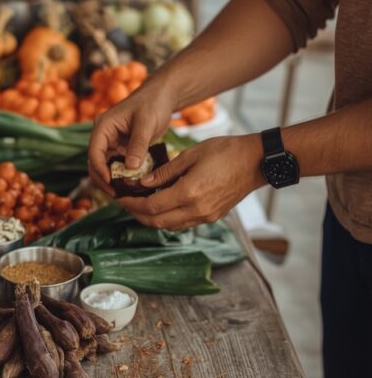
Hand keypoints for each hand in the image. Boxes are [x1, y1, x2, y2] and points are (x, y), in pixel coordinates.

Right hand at [88, 77, 176, 191]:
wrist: (162, 96)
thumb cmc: (153, 103)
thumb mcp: (146, 123)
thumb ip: (138, 144)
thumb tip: (131, 168)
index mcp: (103, 126)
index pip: (94, 151)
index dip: (100, 169)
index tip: (111, 182)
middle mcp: (104, 135)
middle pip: (96, 162)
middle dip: (104, 179)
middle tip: (117, 195)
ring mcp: (112, 143)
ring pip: (106, 166)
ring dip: (114, 180)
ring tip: (125, 194)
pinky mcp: (122, 148)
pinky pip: (119, 165)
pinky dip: (124, 176)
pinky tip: (132, 186)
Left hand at [118, 134, 263, 230]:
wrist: (256, 161)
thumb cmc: (226, 151)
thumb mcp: (191, 154)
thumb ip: (165, 172)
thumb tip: (144, 183)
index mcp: (189, 193)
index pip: (152, 207)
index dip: (133, 205)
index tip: (121, 198)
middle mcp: (197, 210)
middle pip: (158, 222)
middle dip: (138, 215)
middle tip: (127, 204)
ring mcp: (206, 216)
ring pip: (170, 226)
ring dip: (153, 219)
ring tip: (142, 205)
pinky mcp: (212, 216)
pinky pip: (184, 223)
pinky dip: (169, 218)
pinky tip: (163, 205)